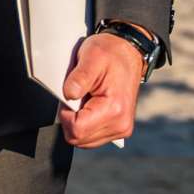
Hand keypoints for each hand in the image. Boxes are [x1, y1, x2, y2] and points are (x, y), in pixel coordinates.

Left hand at [57, 31, 145, 147]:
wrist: (128, 52)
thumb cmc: (111, 53)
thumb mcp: (92, 56)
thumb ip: (79, 77)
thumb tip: (69, 95)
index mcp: (114, 110)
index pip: (77, 129)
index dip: (65, 115)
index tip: (68, 97)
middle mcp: (120, 125)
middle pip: (78, 138)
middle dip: (70, 119)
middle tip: (77, 96)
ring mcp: (121, 129)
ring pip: (83, 140)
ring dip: (77, 122)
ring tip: (85, 99)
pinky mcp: (118, 129)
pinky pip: (91, 136)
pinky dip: (85, 123)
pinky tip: (90, 106)